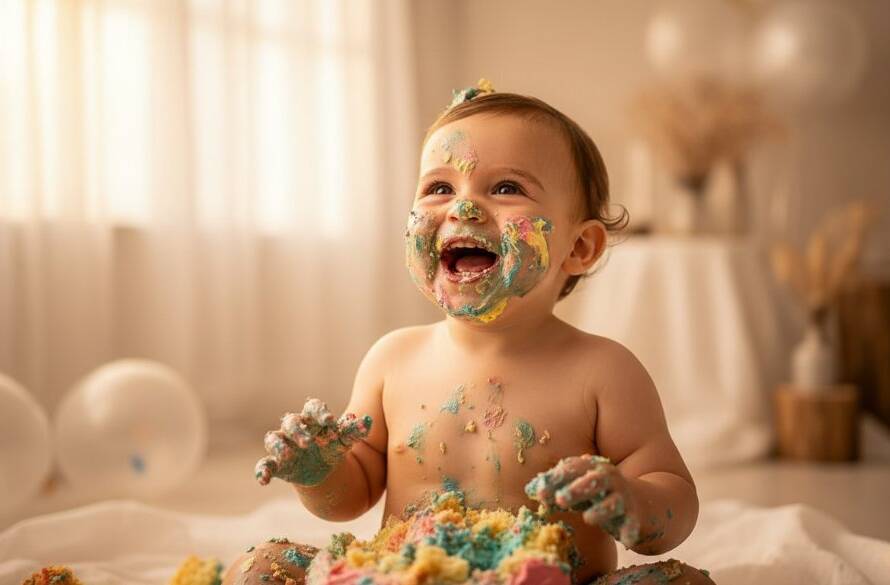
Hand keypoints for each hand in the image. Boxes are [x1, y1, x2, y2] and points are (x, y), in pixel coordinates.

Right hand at [255, 398, 371, 486]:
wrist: (324, 472)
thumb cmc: (333, 448)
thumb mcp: (344, 441)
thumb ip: (354, 431)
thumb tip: (367, 421)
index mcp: (312, 419)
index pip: (312, 407)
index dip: (319, 412)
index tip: (329, 420)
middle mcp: (295, 429)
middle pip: (290, 422)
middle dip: (297, 430)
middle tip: (308, 442)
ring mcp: (284, 446)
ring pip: (273, 439)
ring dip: (279, 446)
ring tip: (288, 455)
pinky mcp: (277, 464)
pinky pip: (264, 465)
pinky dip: (261, 471)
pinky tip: (263, 480)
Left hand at [525, 454, 639, 546]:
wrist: (642, 503)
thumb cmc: (600, 495)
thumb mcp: (578, 488)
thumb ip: (555, 487)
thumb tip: (528, 489)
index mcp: (592, 468)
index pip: (572, 469)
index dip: (554, 479)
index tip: (537, 493)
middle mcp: (609, 479)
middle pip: (594, 480)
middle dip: (577, 489)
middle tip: (560, 499)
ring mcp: (623, 498)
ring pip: (612, 502)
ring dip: (600, 510)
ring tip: (588, 518)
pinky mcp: (634, 516)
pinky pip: (632, 524)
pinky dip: (630, 531)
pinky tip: (625, 541)